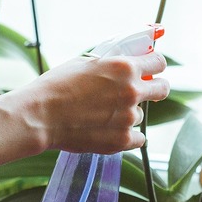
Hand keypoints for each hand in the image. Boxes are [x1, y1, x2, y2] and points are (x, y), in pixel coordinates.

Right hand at [7, 52, 169, 154]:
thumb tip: (125, 62)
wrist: (39, 116)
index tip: (151, 69)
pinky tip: (109, 130)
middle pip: (162, 89)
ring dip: (128, 113)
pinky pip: (138, 138)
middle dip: (154, 88)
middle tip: (142, 92)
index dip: (154, 65)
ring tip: (102, 114)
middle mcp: (131, 91)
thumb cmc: (56, 86)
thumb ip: (109, 63)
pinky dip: (127, 135)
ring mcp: (128, 117)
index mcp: (124, 67)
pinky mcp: (122, 140)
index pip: (159, 62)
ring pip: (140, 114)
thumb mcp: (84, 63)